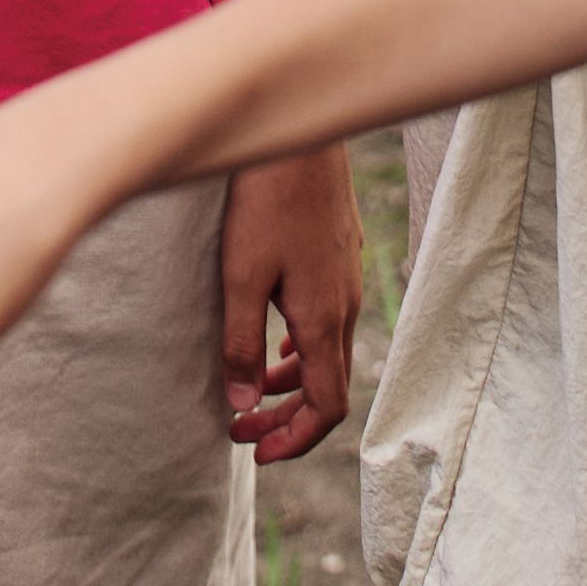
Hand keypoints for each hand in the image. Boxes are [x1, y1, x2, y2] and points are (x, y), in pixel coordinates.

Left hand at [217, 145, 361, 462]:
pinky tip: (273, 337)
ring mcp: (346, 280)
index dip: (295, 441)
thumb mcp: (239, 276)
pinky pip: (326, 322)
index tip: (255, 452)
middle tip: (242, 431)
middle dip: (287, 420)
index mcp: (323, 320)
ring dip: (291, 384)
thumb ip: (241, 343)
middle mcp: (344, 307)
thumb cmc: (265, 199)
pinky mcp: (338, 258)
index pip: (327, 406)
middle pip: (328, 387)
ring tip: (249, 392)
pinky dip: (300, 348)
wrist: (301, 133)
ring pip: (326, 353)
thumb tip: (243, 405)